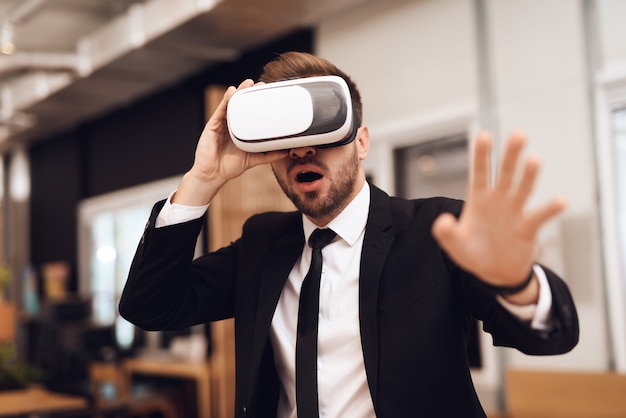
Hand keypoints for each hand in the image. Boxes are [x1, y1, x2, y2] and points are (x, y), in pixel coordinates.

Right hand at [173, 79, 287, 205]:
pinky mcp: (213, 125)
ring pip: (231, 104)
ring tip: (249, 83)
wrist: (212, 175)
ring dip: (240, 92)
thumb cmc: (229, 167)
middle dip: (250, 93)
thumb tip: (285, 152)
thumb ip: (268, 155)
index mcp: (241, 131)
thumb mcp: (253, 159)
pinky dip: (226, 100)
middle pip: (241, 105)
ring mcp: (222, 124)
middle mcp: (231, 125)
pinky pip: (220, 110)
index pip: (250, 113)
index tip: (269, 94)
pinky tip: (232, 92)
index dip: (258, 103)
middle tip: (262, 84)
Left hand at [431, 130, 565, 292]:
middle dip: (511, 154)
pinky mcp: (528, 228)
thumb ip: (446, 233)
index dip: (482, 155)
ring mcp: (515, 212)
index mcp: (479, 199)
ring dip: (529, 175)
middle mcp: (499, 200)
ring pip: (523, 189)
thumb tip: (442, 221)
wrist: (494, 272)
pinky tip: (561, 201)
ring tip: (534, 159)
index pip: (480, 172)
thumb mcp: (454, 245)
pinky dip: (551, 209)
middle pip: (506, 173)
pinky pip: (541, 216)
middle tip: (519, 134)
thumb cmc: (473, 252)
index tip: (485, 135)